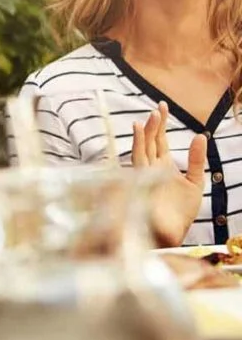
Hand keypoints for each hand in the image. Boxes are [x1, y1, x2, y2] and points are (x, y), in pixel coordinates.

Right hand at [132, 102, 206, 246]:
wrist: (174, 233)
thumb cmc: (181, 212)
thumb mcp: (195, 181)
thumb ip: (195, 159)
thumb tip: (200, 135)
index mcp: (162, 167)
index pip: (158, 141)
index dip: (160, 124)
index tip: (162, 107)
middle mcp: (151, 168)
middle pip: (150, 141)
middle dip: (154, 124)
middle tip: (159, 106)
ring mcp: (146, 175)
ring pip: (142, 148)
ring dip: (145, 133)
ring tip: (149, 117)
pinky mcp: (142, 183)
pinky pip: (138, 161)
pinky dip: (138, 146)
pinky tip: (141, 134)